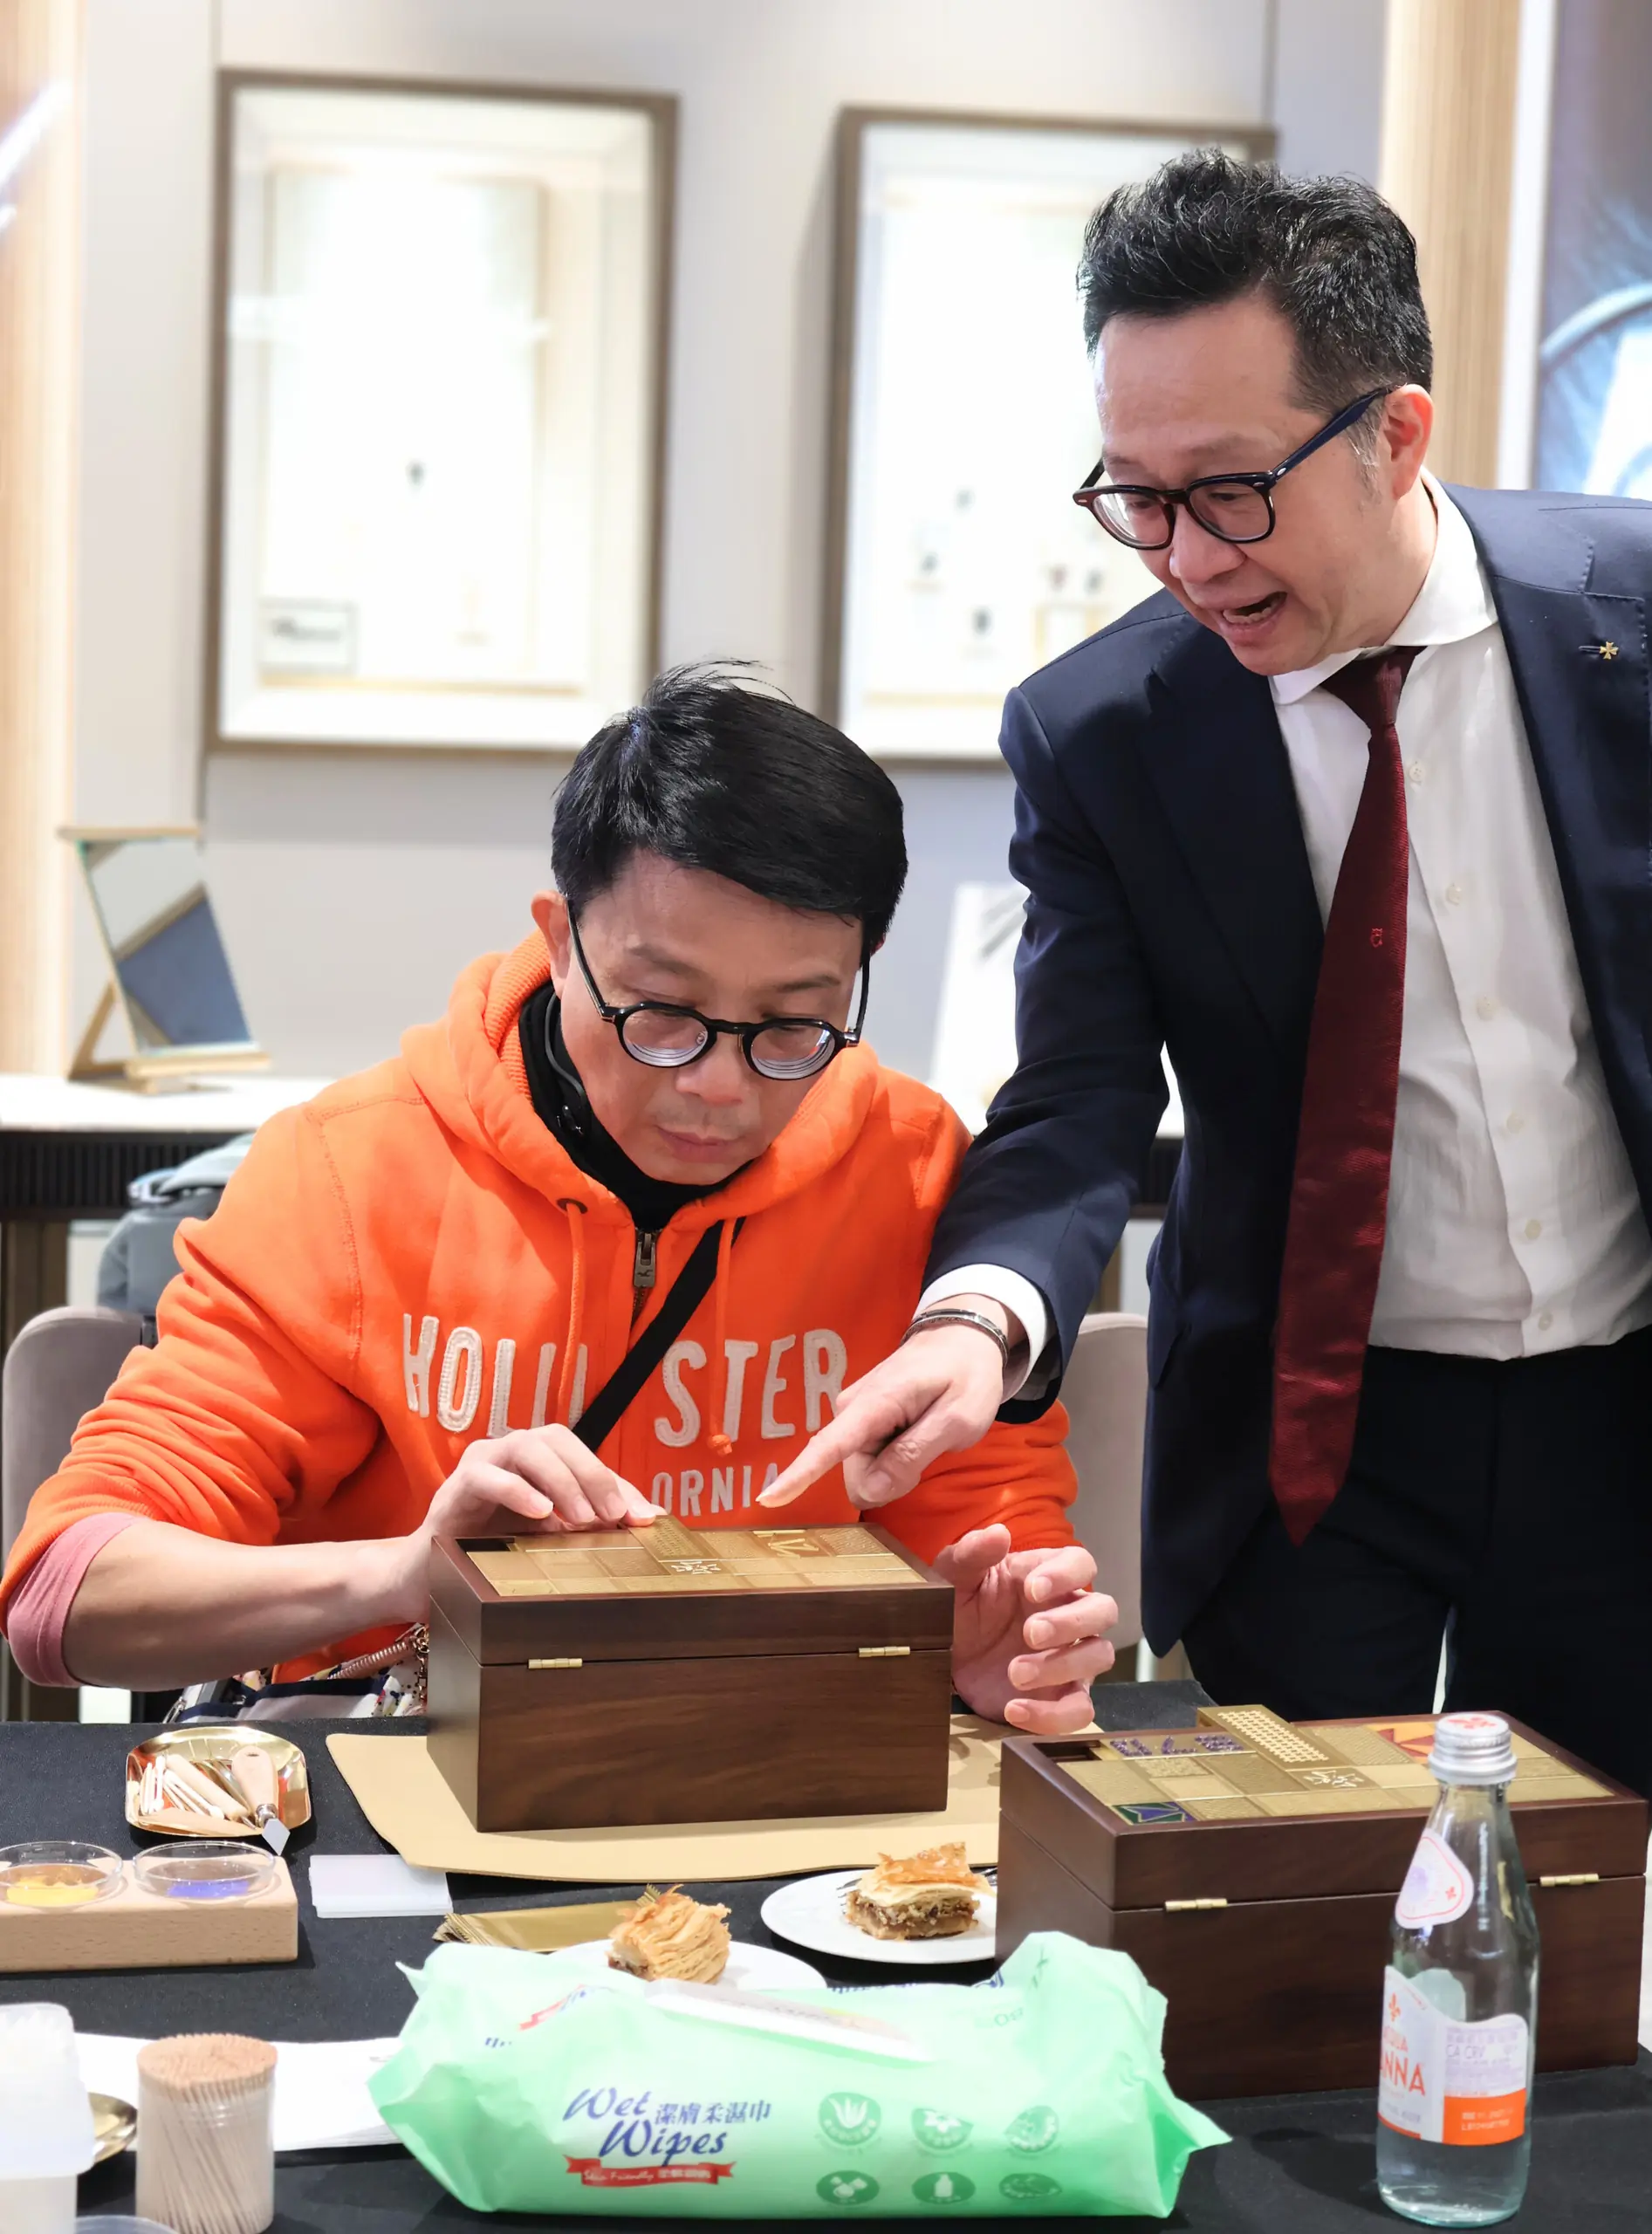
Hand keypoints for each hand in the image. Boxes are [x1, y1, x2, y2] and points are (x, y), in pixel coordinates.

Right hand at [381, 1426, 659, 1619]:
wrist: (429, 1577)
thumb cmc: (491, 1551)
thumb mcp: (550, 1537)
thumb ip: (592, 1522)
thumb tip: (652, 1518)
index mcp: (537, 1459)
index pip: (584, 1456)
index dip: (617, 1483)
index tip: (643, 1519)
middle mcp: (510, 1451)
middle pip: (558, 1440)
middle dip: (592, 1476)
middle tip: (614, 1517)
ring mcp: (481, 1464)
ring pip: (526, 1449)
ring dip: (561, 1482)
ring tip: (583, 1520)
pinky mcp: (455, 1487)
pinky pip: (486, 1477)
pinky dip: (516, 1491)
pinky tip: (541, 1514)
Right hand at [757, 1303, 1013, 1509]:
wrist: (962, 1338)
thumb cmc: (967, 1375)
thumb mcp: (958, 1419)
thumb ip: (913, 1455)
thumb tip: (869, 1491)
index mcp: (873, 1404)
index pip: (828, 1446)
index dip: (798, 1476)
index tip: (767, 1500)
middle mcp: (850, 1409)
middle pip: (857, 1475)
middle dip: (892, 1479)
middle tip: (931, 1449)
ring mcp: (852, 1414)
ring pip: (864, 1472)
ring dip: (896, 1468)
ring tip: (926, 1435)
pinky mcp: (858, 1421)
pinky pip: (869, 1460)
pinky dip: (893, 1459)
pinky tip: (914, 1435)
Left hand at [936, 1524, 1117, 1733]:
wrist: (939, 1656)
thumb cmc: (957, 1607)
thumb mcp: (953, 1578)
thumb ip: (971, 1554)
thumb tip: (998, 1533)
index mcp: (1045, 1577)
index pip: (1081, 1564)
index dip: (1066, 1574)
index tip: (1033, 1589)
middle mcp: (1067, 1614)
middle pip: (1103, 1610)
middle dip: (1070, 1622)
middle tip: (1029, 1634)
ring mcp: (1069, 1656)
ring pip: (1099, 1656)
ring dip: (1062, 1665)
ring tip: (1015, 1674)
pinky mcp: (1061, 1696)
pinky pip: (1079, 1709)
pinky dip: (1053, 1715)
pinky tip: (1014, 1709)